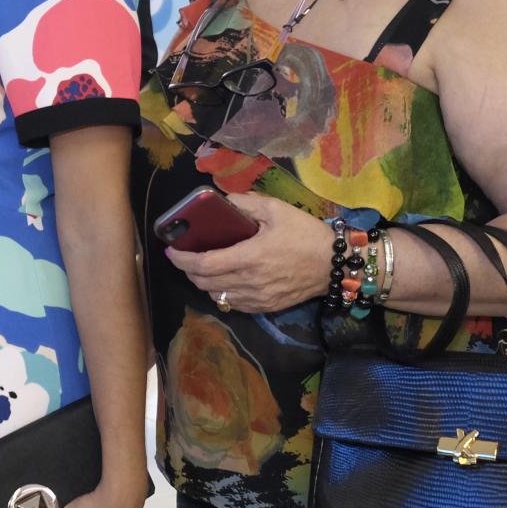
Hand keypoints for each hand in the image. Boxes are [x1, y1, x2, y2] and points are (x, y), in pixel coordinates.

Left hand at [162, 191, 329, 313]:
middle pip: (204, 283)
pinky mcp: (266, 307)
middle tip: (184, 256)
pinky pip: (234, 305)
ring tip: (204, 267)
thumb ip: (247, 202)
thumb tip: (223, 200)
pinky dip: (222, 293)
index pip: (204, 263)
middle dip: (188, 270)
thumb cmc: (306, 235)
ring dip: (204, 283)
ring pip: (217, 296)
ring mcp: (257, 298)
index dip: (182, 259)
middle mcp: (249, 282)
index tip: (170, 250)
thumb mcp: (278, 209)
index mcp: (249, 257)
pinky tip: (224, 281)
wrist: (335, 265)